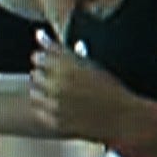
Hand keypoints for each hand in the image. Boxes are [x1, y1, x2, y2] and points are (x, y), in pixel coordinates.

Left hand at [29, 28, 133, 143]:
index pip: (38, 57)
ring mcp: (57, 105)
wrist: (122, 117)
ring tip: (60, 93)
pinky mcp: (56, 122)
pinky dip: (47, 108)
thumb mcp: (87, 63)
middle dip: (44, 74)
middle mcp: (59, 85)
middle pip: (35, 74)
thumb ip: (59, 49)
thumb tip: (38, 33)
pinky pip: (39, 111)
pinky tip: (62, 107)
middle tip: (60, 79)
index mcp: (68, 67)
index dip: (45, 59)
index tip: (55, 63)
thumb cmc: (107, 86)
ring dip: (43, 91)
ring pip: (34, 93)